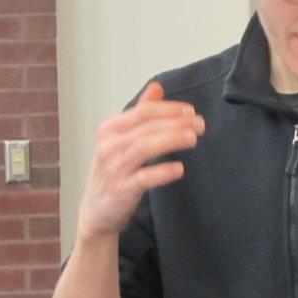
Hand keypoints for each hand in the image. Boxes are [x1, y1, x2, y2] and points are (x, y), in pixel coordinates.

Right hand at [77, 82, 204, 240]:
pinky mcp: (122, 190)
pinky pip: (144, 178)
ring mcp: (114, 168)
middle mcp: (109, 145)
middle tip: (199, 124)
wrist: (97, 210)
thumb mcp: (122, 139)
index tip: (191, 111)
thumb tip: (157, 87)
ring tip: (193, 139)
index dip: (169, 109)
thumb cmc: (114, 171)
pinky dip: (162, 171)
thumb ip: (140, 113)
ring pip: (144, 147)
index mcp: (109, 129)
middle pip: (146, 127)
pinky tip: (179, 168)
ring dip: (171, 140)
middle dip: (176, 123)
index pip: (142, 111)